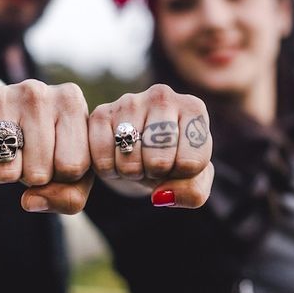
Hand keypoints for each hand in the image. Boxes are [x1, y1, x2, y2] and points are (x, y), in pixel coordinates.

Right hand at [0, 79, 92, 213]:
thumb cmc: (44, 148)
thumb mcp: (70, 172)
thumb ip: (69, 197)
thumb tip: (30, 201)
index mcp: (71, 101)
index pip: (74, 166)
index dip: (62, 177)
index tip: (56, 159)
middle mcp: (38, 92)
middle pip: (41, 173)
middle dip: (33, 178)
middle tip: (28, 157)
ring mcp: (1, 96)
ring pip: (8, 171)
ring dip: (7, 175)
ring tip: (9, 153)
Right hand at [89, 84, 213, 208]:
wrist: (140, 147)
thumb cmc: (172, 159)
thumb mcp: (192, 178)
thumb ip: (192, 192)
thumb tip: (162, 196)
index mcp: (193, 108)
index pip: (191, 163)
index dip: (181, 176)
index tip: (177, 163)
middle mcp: (161, 96)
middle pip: (159, 161)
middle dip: (155, 174)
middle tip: (153, 163)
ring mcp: (128, 102)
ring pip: (130, 162)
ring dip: (131, 173)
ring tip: (136, 159)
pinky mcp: (100, 114)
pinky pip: (102, 159)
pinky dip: (109, 170)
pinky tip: (116, 157)